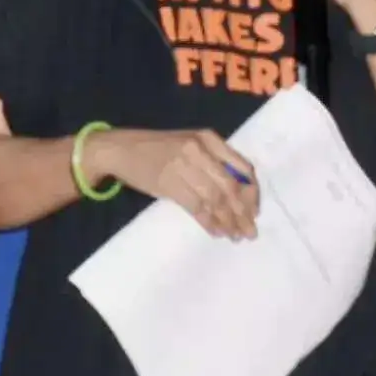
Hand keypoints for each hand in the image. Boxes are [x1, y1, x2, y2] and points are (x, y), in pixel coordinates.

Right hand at [89, 128, 259, 240]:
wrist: (120, 149)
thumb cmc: (158, 148)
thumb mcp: (190, 144)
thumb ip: (214, 161)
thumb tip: (239, 194)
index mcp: (209, 139)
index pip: (241, 167)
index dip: (252, 193)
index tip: (254, 211)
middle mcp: (199, 150)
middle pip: (230, 187)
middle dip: (243, 213)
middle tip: (250, 232)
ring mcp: (183, 166)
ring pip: (214, 200)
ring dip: (227, 221)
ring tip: (234, 236)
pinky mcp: (169, 183)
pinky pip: (196, 207)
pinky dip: (208, 222)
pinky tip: (216, 232)